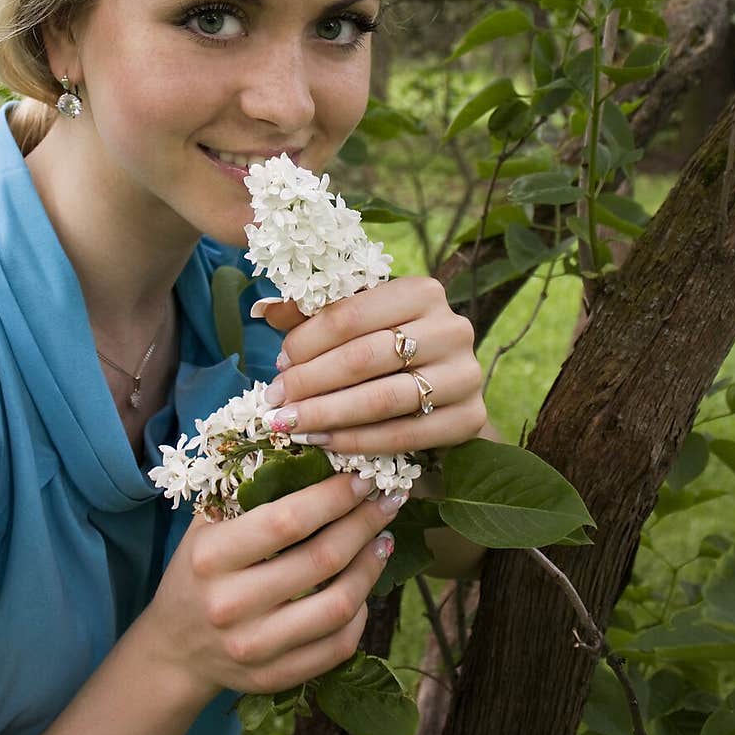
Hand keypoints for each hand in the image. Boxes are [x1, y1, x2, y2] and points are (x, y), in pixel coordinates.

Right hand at [148, 472, 403, 700]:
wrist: (175, 650)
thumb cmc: (197, 572)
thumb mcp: (206, 526)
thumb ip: (247, 491)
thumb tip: (309, 450)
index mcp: (212, 556)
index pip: (286, 520)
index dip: (333, 497)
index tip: (362, 477)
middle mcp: (231, 604)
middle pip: (321, 561)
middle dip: (363, 523)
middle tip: (387, 500)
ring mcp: (254, 646)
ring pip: (337, 606)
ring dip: (370, 568)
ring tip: (383, 540)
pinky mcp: (274, 677)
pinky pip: (337, 647)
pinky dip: (360, 614)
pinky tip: (365, 588)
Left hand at [250, 276, 485, 455]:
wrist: (444, 385)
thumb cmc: (388, 344)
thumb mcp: (356, 319)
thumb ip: (312, 312)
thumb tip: (264, 310)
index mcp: (422, 290)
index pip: (350, 315)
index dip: (306, 342)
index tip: (278, 365)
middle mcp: (451, 327)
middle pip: (365, 358)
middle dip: (311, 383)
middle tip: (275, 403)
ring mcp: (466, 374)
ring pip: (384, 399)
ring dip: (329, 415)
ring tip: (292, 426)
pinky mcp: (471, 417)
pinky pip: (406, 434)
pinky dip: (360, 441)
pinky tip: (327, 444)